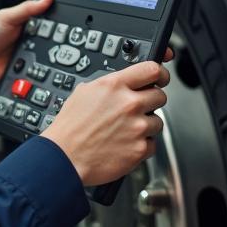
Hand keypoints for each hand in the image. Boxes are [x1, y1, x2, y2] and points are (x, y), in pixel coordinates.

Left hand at [0, 0, 53, 88]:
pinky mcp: (30, 68)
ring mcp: (31, 53)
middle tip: (49, 37)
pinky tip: (39, 63)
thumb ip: (27, 8)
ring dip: (49, 53)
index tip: (64, 20)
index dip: (56, 19)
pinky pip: (42, 68)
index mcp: (27, 22)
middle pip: (53, 37)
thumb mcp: (6, 17)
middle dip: (56, 38)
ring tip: (41, 50)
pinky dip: (42, 67)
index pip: (48, 18)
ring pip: (50, 53)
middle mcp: (31, 37)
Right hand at [43, 60, 169, 185]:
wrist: (65, 157)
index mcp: (115, 85)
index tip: (161, 77)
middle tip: (138, 109)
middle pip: (160, 95)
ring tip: (127, 130)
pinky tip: (126, 144)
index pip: (152, 69)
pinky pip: (153, 143)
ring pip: (158, 121)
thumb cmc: (70, 127)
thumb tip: (124, 82)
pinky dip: (142, 145)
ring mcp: (137, 127)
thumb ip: (110, 84)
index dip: (160, 73)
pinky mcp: (140, 149)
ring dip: (147, 125)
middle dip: (151, 101)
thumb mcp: (84, 91)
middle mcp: (129, 104)